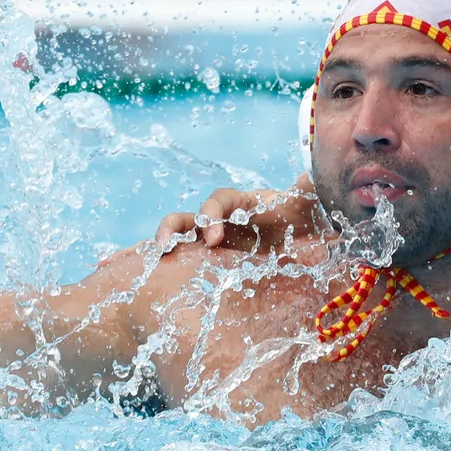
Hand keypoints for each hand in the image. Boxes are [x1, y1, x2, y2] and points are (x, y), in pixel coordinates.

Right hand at [152, 175, 318, 254]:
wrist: (299, 235)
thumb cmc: (298, 216)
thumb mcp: (306, 206)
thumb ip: (308, 192)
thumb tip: (312, 175)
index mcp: (241, 203)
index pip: (219, 201)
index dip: (212, 214)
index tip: (214, 238)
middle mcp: (220, 219)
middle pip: (188, 217)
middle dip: (173, 228)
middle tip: (167, 247)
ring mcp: (212, 239)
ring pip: (178, 237)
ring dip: (158, 244)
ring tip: (138, 261)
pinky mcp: (209, 258)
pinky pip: (181, 258)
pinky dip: (161, 263)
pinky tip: (139, 274)